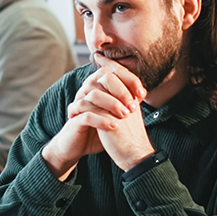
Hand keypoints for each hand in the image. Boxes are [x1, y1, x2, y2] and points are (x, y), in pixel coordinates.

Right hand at [43, 62, 150, 177]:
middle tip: (133, 107)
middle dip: (122, 90)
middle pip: (104, 77)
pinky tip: (114, 126)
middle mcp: (87, 89)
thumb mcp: (115, 113)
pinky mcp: (73, 118)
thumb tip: (143, 92)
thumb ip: (125, 101)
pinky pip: (86, 115)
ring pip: (94, 95)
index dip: (130, 79)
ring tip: (125, 116)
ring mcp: (79, 102)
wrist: (78, 145)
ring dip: (113, 104)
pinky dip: (102, 120)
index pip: (114, 71)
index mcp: (97, 84)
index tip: (142, 93)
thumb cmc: (99, 127)